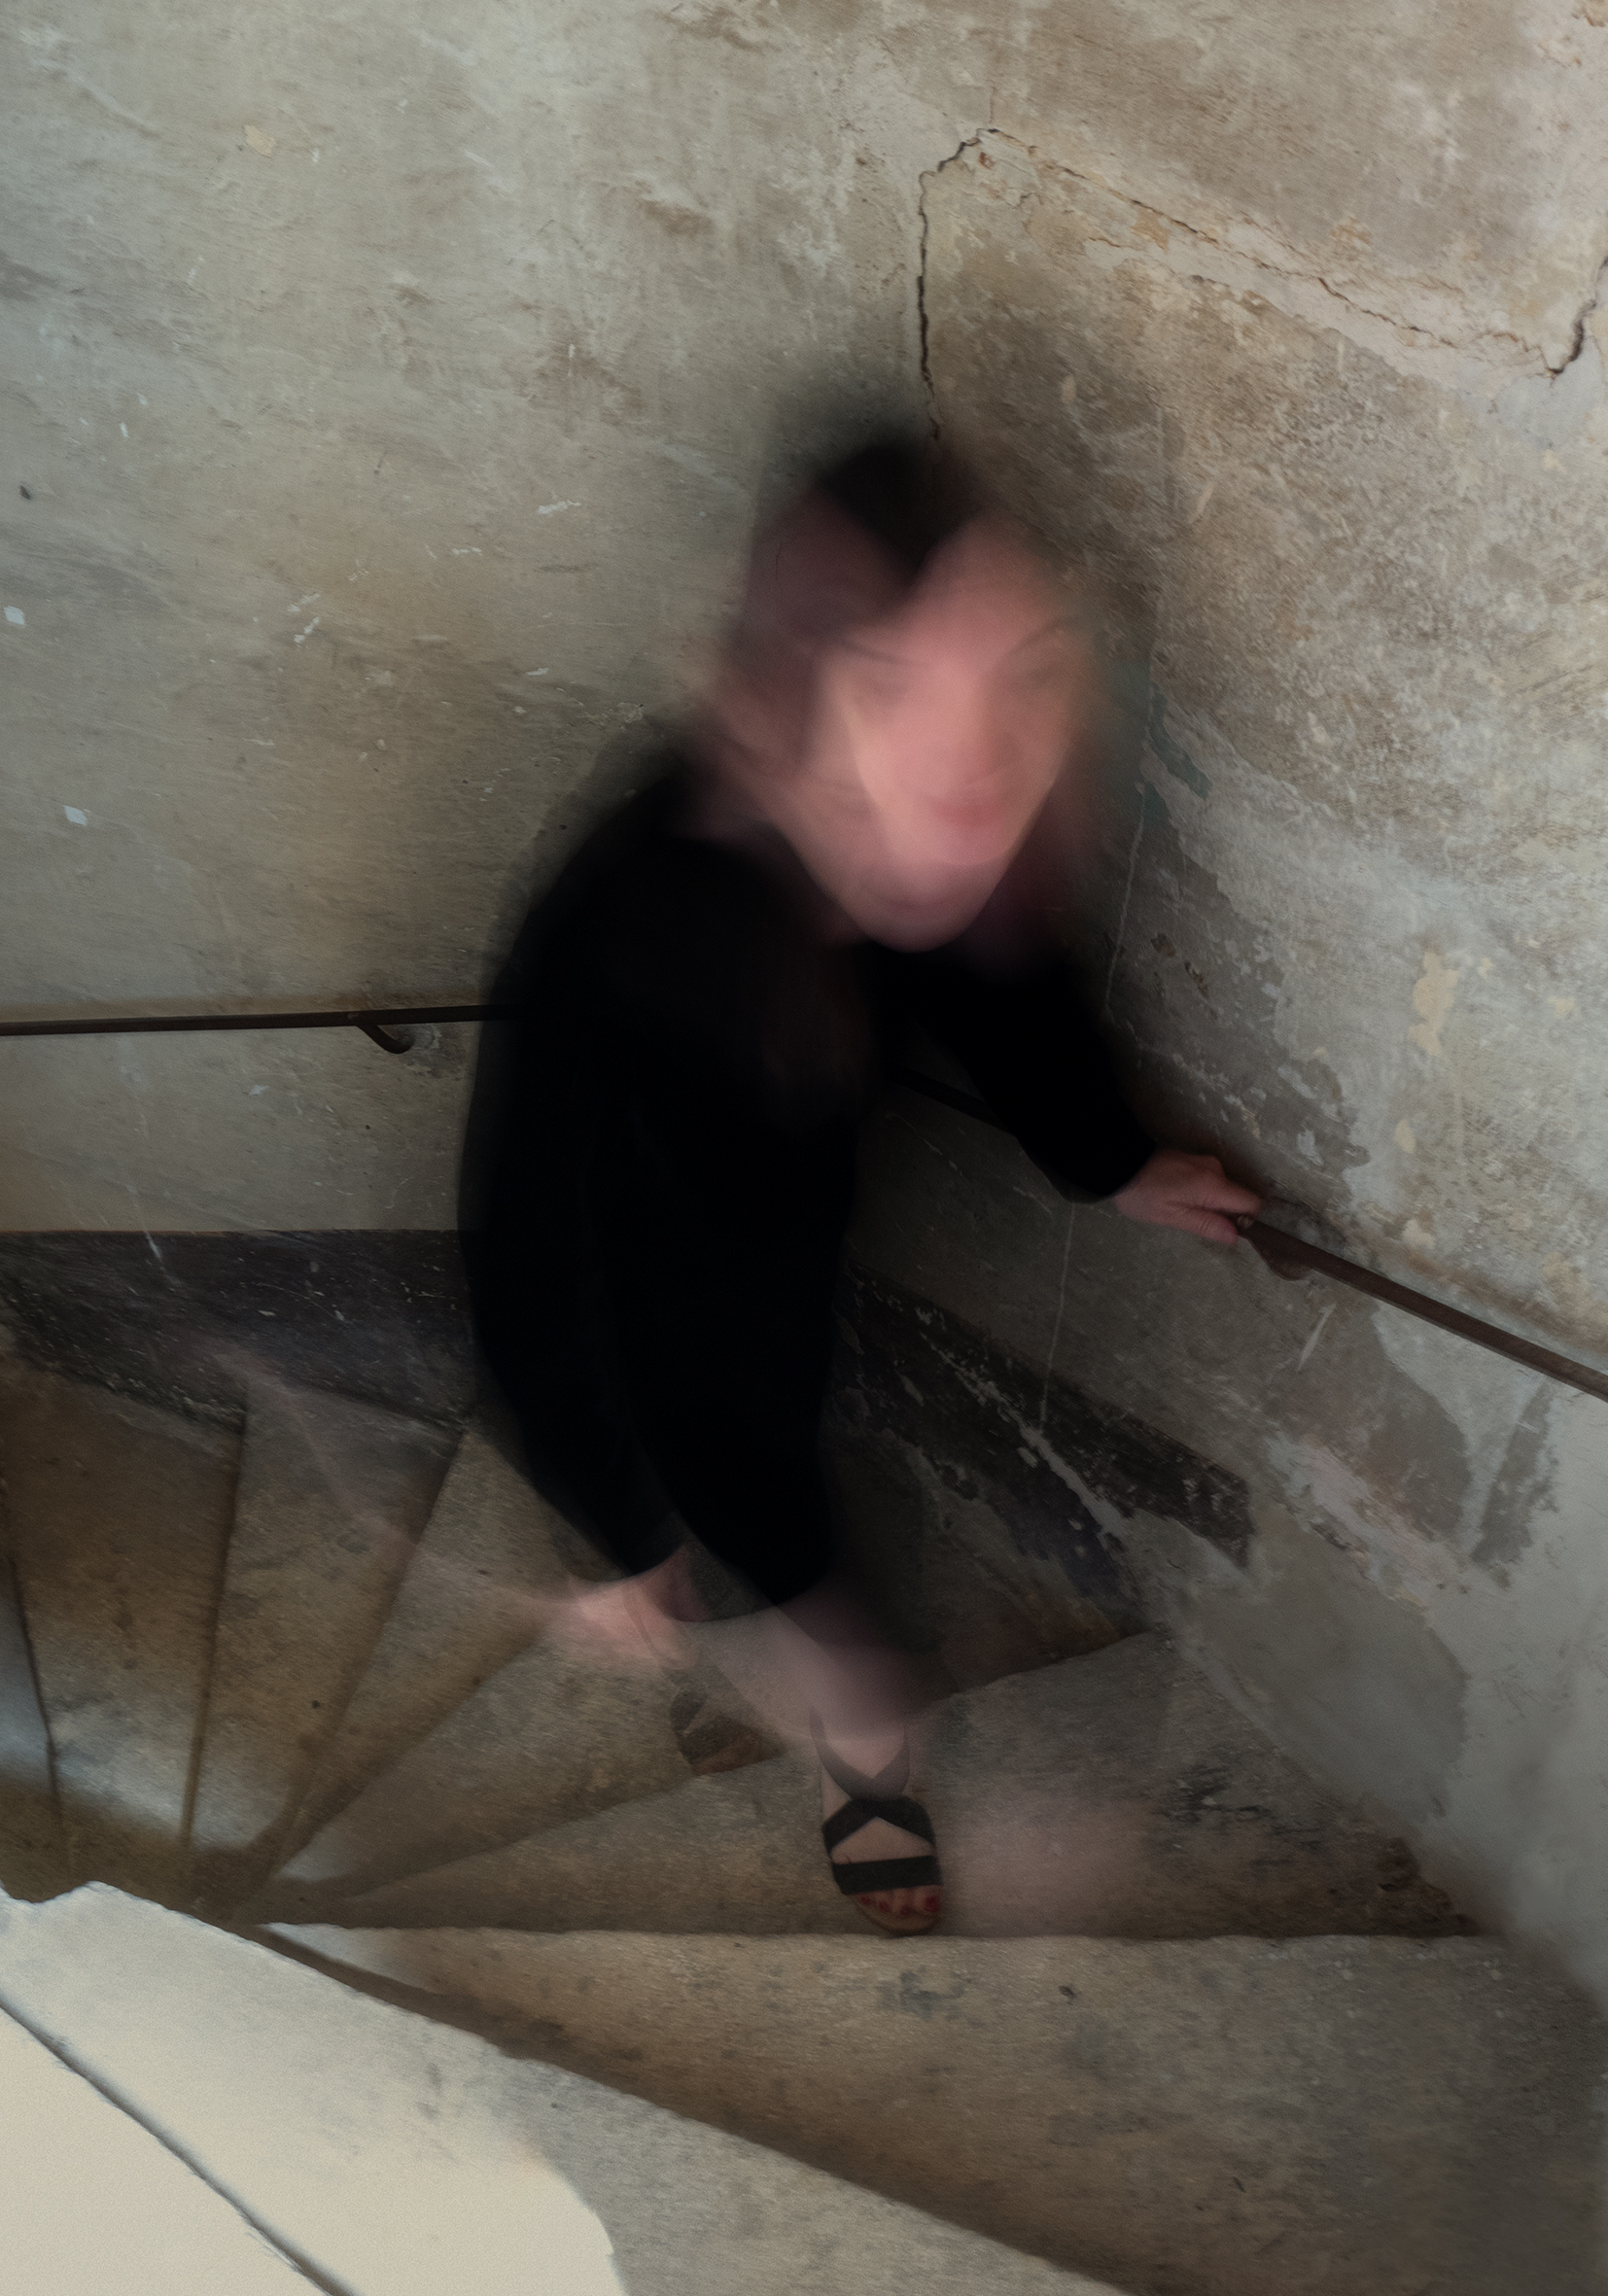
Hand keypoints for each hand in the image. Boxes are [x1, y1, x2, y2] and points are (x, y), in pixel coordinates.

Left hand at [1110, 1148, 1260, 1246]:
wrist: (1119, 1164)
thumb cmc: (1143, 1194)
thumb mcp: (1173, 1216)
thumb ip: (1207, 1225)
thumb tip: (1235, 1236)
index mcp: (1213, 1184)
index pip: (1251, 1202)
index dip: (1246, 1220)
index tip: (1227, 1230)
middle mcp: (1215, 1169)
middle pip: (1236, 1196)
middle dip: (1224, 1213)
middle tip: (1194, 1221)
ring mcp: (1203, 1162)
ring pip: (1222, 1190)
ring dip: (1209, 1203)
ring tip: (1179, 1208)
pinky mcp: (1193, 1160)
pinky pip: (1209, 1181)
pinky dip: (1200, 1193)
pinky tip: (1177, 1197)